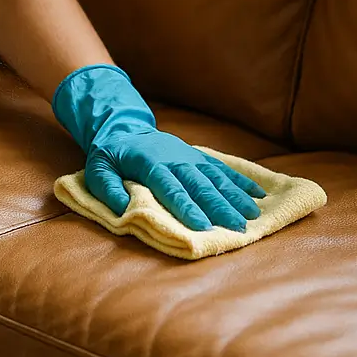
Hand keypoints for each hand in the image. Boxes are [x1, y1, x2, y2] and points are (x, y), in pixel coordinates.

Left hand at [52, 64, 264, 230]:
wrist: (124, 128)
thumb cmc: (110, 155)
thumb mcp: (98, 170)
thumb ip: (108, 189)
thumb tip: (123, 208)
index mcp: (149, 164)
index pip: (170, 187)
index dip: (186, 207)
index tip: (203, 226)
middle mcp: (174, 159)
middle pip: (199, 184)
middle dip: (219, 207)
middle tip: (238, 228)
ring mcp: (189, 156)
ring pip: (215, 177)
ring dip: (235, 196)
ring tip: (253, 215)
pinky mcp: (198, 157)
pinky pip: (221, 168)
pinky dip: (240, 180)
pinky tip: (258, 194)